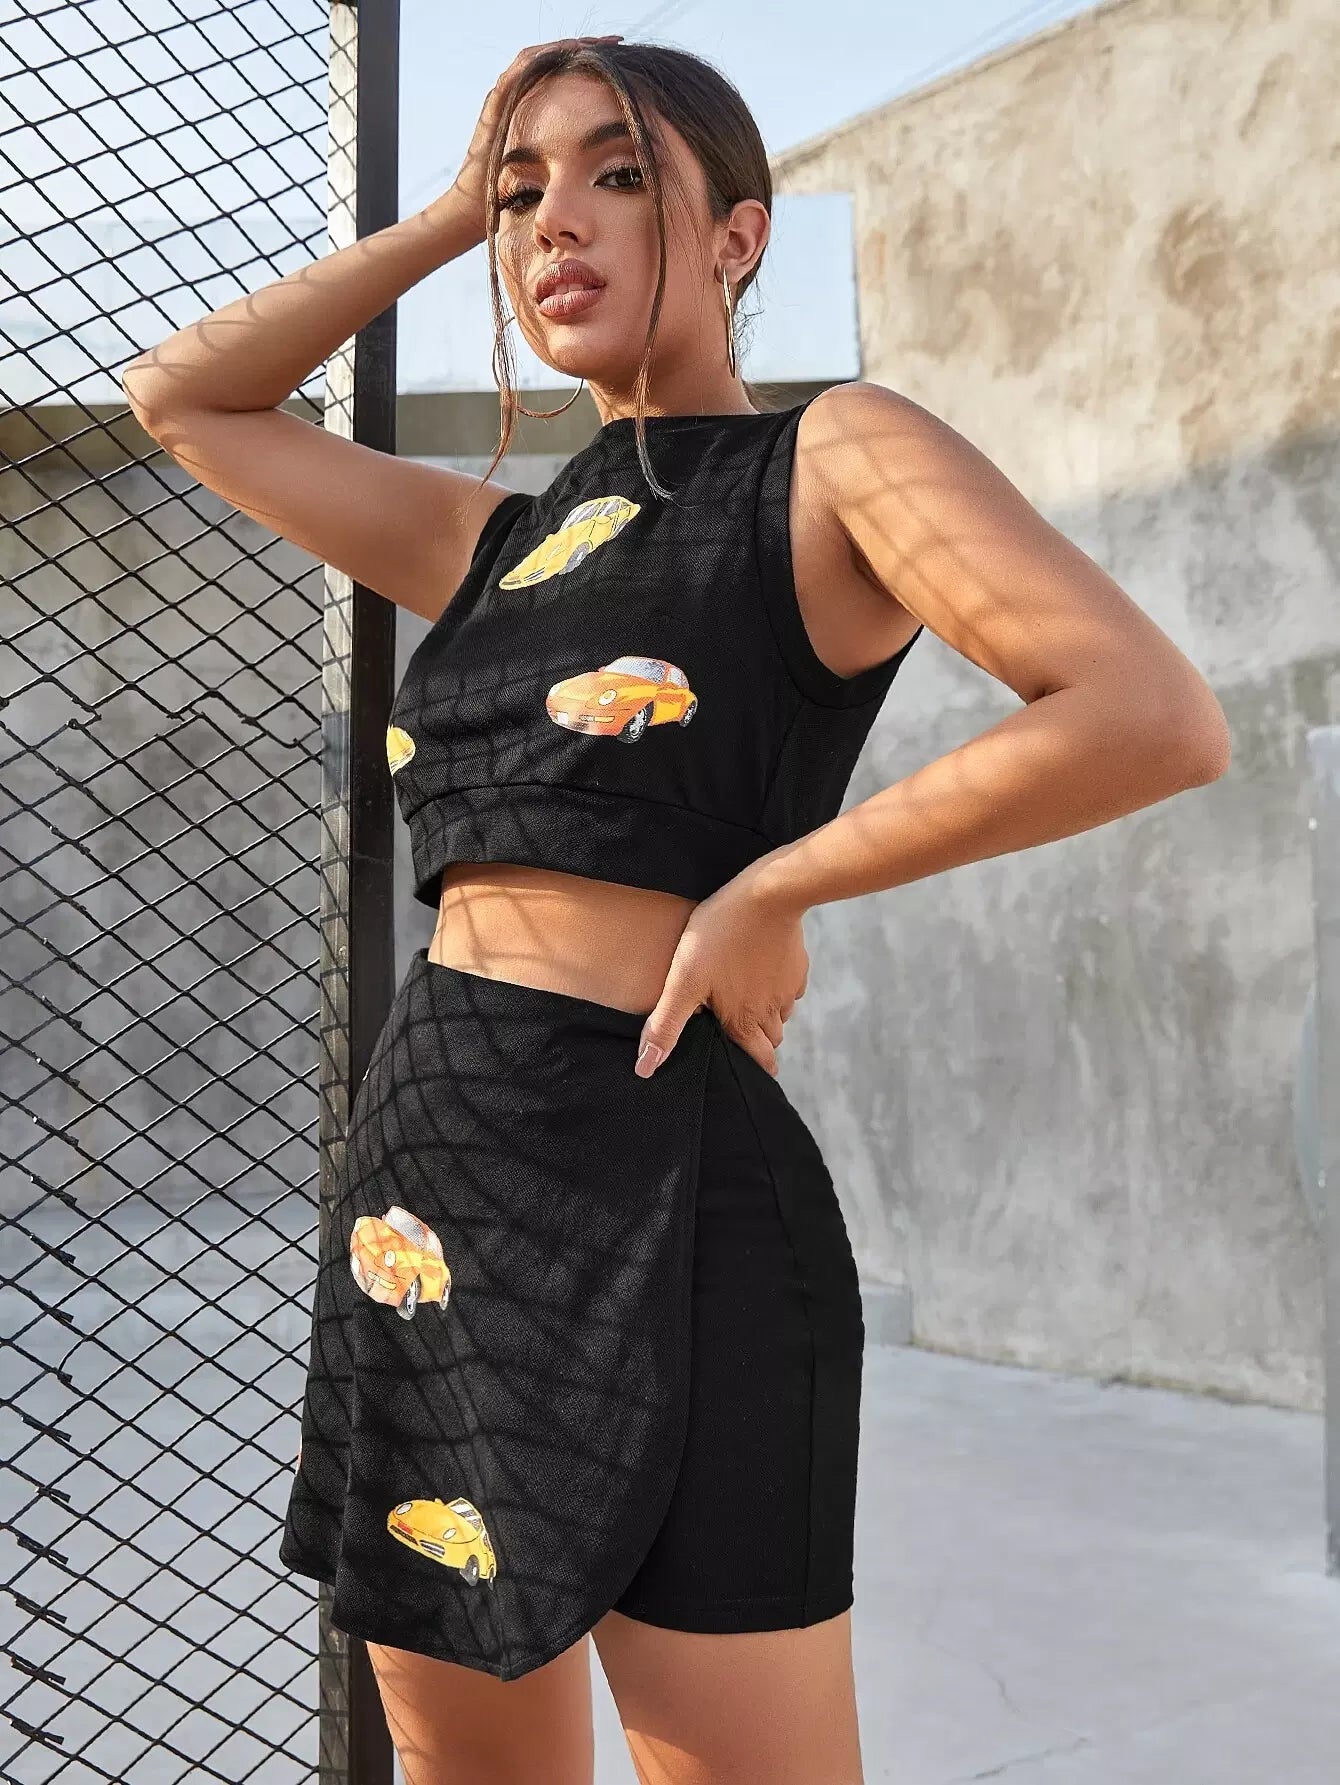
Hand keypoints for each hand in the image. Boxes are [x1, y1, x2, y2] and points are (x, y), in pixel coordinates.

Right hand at [448, 36, 625, 239]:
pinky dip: (542, 59)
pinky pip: (519, 71)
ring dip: (566, 48)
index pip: (565, 74)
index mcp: (535, 109)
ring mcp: (505, 97)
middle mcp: (519, 97)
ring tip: (594, 45)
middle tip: (614, 43)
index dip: (592, 63)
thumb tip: (615, 167)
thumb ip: (575, 162)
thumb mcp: (554, 174)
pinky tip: (565, 55)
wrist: (476, 209)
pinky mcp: (494, 103)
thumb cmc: (515, 198)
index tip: (621, 58)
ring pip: (538, 59)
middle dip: (584, 48)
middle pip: (554, 60)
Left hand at [634, 871, 809, 1079]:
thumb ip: (666, 1025)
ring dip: (767, 1017)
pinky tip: (762, 976)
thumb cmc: (720, 935)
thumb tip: (646, 1068)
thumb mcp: (684, 980)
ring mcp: (787, 988)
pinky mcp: (797, 965)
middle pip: (771, 1041)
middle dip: (760, 1045)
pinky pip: (790, 988)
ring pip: (781, 1015)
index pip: (758, 1060)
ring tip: (748, 1008)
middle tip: (745, 1042)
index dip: (754, 1068)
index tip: (750, 1074)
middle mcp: (772, 1011)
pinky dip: (778, 990)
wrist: (766, 895)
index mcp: (744, 1021)